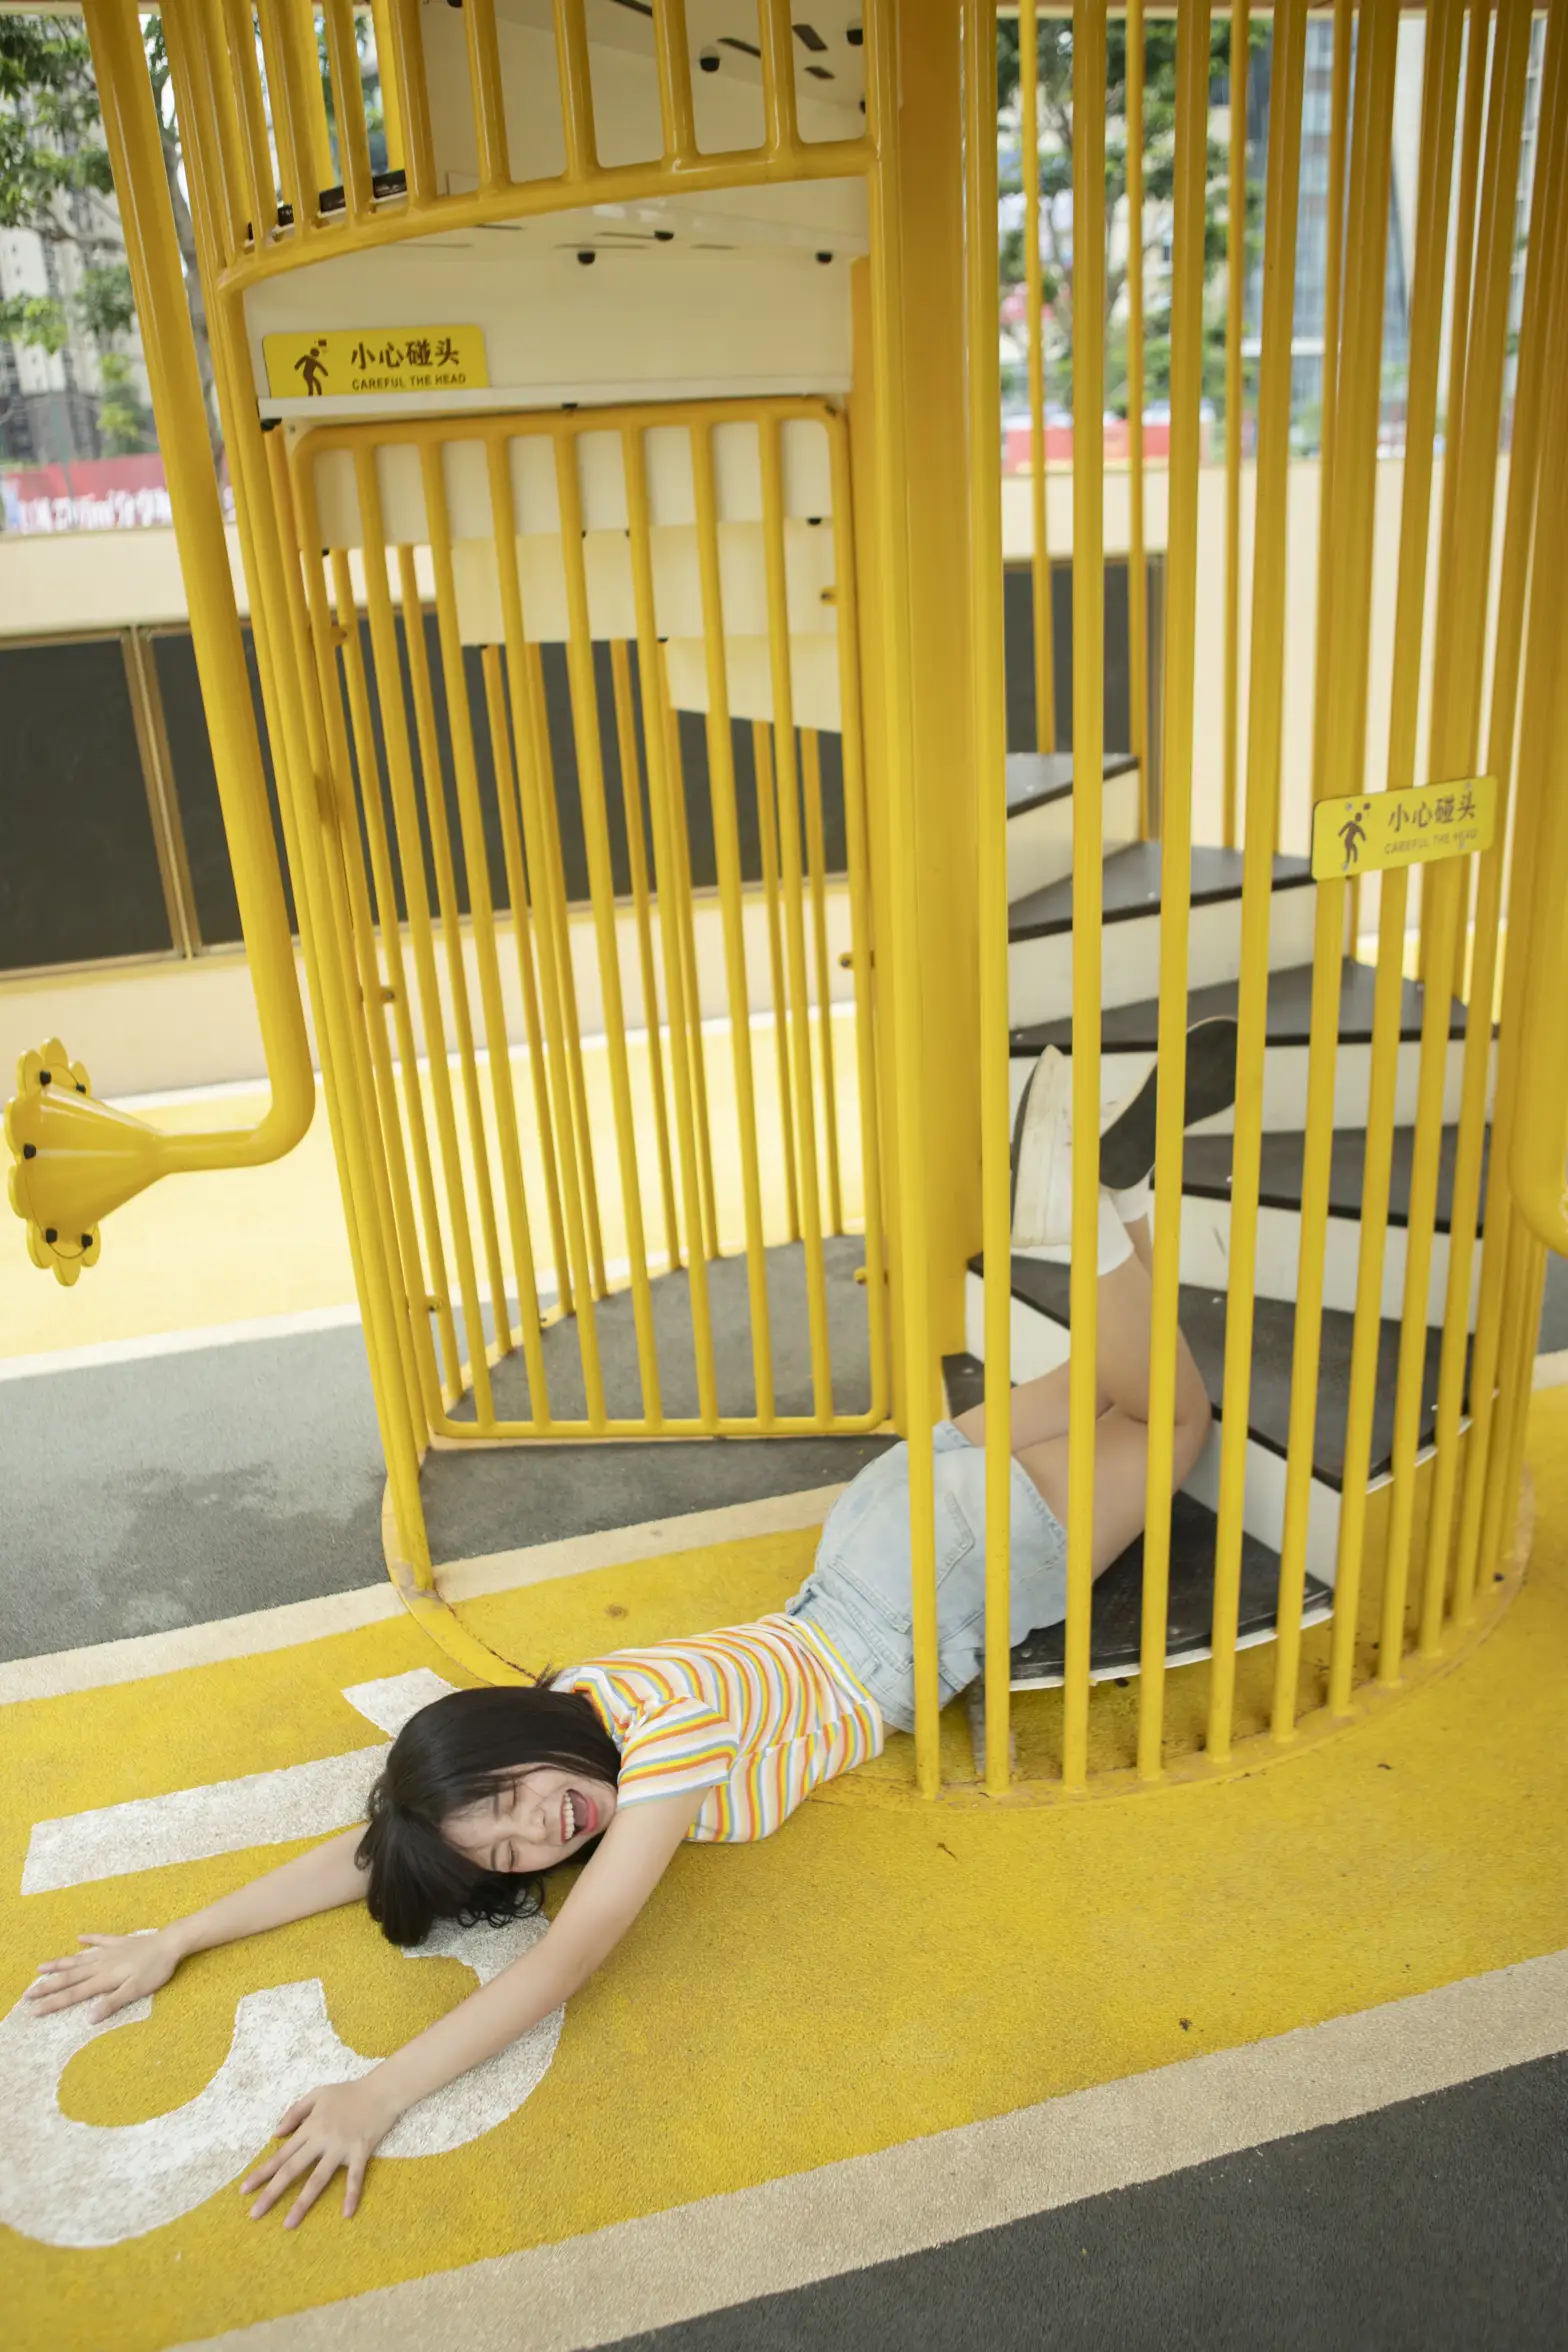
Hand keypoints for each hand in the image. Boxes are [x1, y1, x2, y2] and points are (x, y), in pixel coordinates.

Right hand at [25, 1928, 183, 2021]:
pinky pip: (100, 1940)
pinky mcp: (120, 1942)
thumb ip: (112, 2004)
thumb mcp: (135, 1991)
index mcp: (103, 1979)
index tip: (33, 2010)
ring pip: (79, 1959)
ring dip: (59, 1963)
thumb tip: (88, 2019)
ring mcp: (109, 1951)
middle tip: (27, 1993)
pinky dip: (89, 1939)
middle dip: (47, 1986)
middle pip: (69, 1977)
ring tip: (40, 1967)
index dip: (53, 2003)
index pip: (73, 1994)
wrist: (170, 1943)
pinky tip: (79, 1938)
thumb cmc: (155, 1970)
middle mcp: (101, 1964)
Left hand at [241, 2076, 400, 2227]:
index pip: (281, 2154)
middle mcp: (322, 2139)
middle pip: (292, 2169)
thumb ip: (295, 2112)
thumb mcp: (318, 2094)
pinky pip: (355, 2177)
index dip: (262, 2172)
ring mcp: (341, 2147)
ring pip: (318, 2178)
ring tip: (288, 2224)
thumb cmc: (349, 2092)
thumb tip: (276, 2134)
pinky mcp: (361, 2152)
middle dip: (272, 2192)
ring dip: (302, 2202)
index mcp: (310, 2126)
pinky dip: (351, 2195)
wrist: (382, 2089)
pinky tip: (347, 2214)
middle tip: (254, 2214)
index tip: (244, 2190)